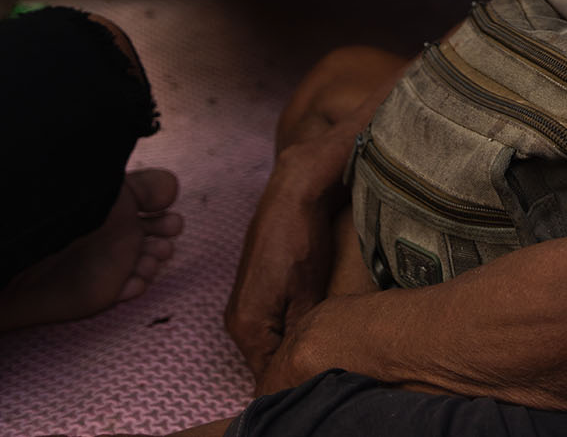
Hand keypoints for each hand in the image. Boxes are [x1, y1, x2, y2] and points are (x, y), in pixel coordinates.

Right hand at [223, 143, 342, 384]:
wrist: (294, 191)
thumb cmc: (301, 239)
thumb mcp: (308, 296)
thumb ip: (298, 339)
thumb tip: (299, 368)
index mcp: (245, 327)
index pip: (269, 376)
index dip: (298, 376)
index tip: (324, 367)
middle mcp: (236, 320)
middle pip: (269, 359)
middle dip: (296, 358)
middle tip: (329, 349)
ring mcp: (243, 302)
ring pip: (272, 339)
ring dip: (294, 339)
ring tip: (324, 330)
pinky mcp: (254, 287)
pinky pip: (272, 320)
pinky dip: (290, 321)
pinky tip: (312, 311)